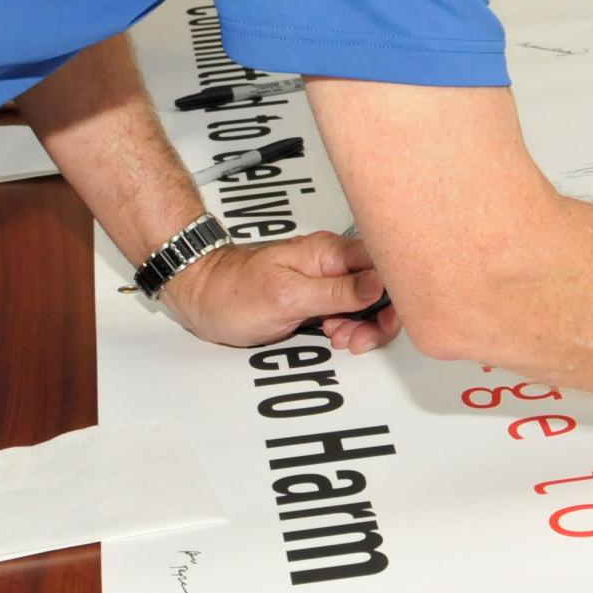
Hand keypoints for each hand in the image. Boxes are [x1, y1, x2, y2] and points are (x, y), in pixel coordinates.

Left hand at [159, 229, 400, 354]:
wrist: (199, 296)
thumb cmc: (232, 293)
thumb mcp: (287, 297)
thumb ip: (337, 291)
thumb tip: (379, 284)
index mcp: (329, 252)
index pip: (385, 266)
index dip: (393, 296)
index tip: (380, 322)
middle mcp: (332, 262)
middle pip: (382, 287)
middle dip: (377, 318)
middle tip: (355, 340)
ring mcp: (326, 280)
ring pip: (368, 303)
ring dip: (362, 326)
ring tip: (339, 339)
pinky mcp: (317, 298)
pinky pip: (349, 311)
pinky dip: (348, 328)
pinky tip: (335, 336)